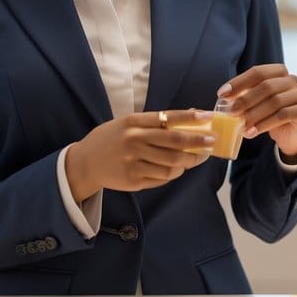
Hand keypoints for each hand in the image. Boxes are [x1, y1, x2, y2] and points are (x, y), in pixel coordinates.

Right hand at [65, 109, 214, 200]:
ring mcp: (134, 161)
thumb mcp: (128, 124)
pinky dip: (175, 174)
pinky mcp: (134, 179)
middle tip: (211, 141)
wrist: (85, 162)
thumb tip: (190, 116)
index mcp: (134, 122)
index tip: (208, 117)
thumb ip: (154, 122)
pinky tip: (178, 169)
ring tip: (196, 158)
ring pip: (172, 163)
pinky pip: (163, 178)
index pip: (168, 117)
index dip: (191, 118)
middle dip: (198, 142)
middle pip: (175, 142)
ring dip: (189, 161)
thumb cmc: (112, 139)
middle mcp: (134, 140)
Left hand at [218, 64, 296, 158]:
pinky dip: (265, 124)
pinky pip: (284, 116)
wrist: (289, 134)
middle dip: (245, 100)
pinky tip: (251, 132)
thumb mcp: (254, 102)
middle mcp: (292, 80)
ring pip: (275, 102)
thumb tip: (223, 97)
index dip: (239, 82)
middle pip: (267, 86)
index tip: (222, 94)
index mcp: (279, 72)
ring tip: (240, 126)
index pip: (258, 72)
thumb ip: (242, 97)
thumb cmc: (269, 114)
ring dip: (254, 115)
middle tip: (230, 113)